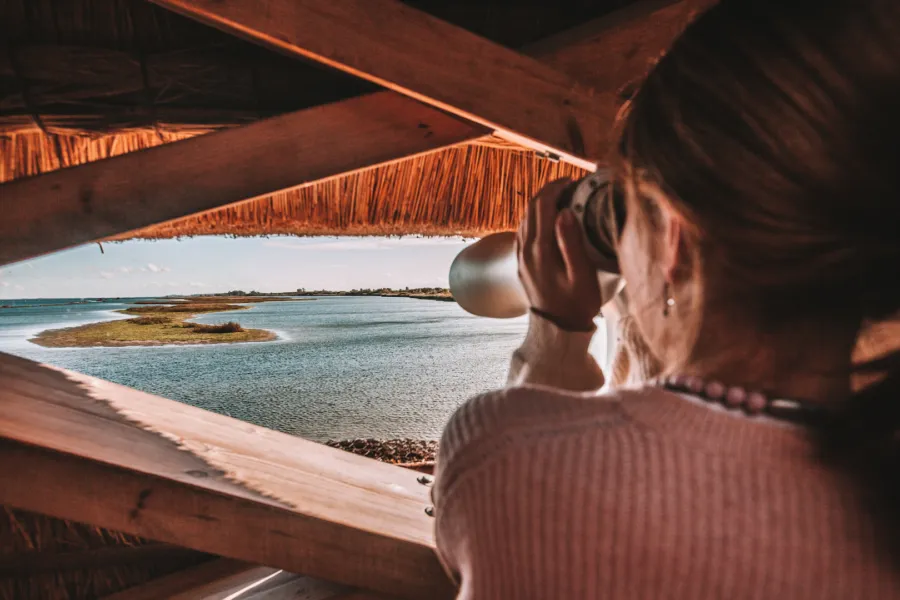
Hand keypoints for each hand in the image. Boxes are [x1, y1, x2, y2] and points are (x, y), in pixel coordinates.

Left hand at [517, 178, 602, 330]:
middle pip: (531, 208)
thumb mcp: (582, 276)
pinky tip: (549, 220)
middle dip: (548, 191)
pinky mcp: (522, 264)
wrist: (558, 330)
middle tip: (569, 186)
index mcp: (541, 250)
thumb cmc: (576, 305)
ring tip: (562, 198)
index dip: (556, 187)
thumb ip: (571, 242)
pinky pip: (523, 232)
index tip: (573, 181)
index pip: (542, 206)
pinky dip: (535, 218)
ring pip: (525, 219)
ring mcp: (521, 257)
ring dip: (541, 204)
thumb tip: (564, 212)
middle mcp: (526, 250)